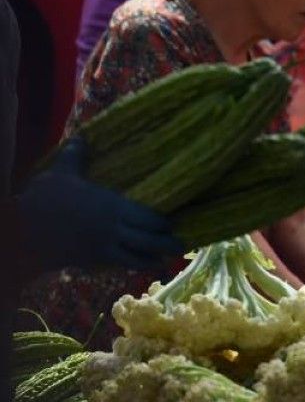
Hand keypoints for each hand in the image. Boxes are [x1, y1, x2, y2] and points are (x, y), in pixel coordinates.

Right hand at [16, 138, 182, 270]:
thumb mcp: (60, 173)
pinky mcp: (94, 259)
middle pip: (149, 238)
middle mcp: (113, 228)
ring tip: (168, 259)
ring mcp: (104, 246)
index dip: (163, 221)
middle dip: (167, 242)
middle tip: (183, 243)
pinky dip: (135, 266)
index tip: (174, 220)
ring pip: (138, 256)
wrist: (24, 231)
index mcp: (111, 205)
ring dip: (155, 259)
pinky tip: (144, 266)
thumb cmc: (44, 199)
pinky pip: (120, 265)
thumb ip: (76, 155)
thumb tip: (82, 135)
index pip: (148, 216)